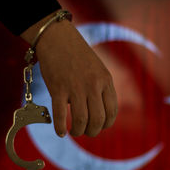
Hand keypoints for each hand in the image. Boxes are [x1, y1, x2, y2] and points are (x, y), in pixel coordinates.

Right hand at [20, 11, 117, 136]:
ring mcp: (76, 87)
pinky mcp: (58, 88)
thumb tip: (100, 113)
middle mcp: (93, 85)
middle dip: (93, 131)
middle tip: (86, 131)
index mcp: (106, 81)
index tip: (100, 126)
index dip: (107, 124)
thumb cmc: (78, 55)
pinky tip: (60, 132)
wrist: (57, 37)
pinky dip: (60, 127)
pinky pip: (60, 114)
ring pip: (81, 120)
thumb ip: (101, 89)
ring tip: (74, 132)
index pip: (112, 111)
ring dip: (78, 131)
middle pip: (98, 119)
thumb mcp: (98, 69)